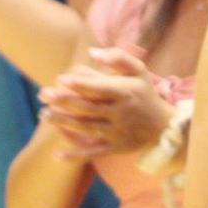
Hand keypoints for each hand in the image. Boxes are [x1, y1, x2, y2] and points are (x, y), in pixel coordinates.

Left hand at [37, 47, 173, 162]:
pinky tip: (57, 155)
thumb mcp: (139, 70)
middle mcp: (122, 114)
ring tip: (44, 115)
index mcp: (126, 92)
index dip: (80, 84)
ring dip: (63, 122)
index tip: (60, 79)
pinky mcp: (115, 148)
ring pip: (86, 128)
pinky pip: (93, 152)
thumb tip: (92, 53)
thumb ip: (118, 57)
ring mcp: (118, 132)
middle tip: (43, 94)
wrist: (164, 127)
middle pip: (88, 108)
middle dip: (64, 101)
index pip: (100, 88)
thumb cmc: (145, 93)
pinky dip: (75, 155)